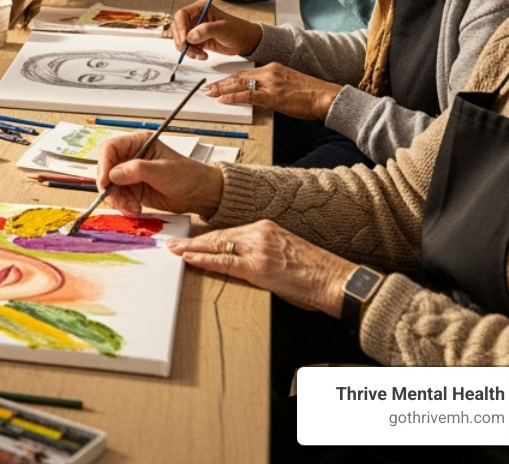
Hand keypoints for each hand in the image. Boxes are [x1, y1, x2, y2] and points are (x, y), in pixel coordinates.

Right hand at [94, 130, 223, 217]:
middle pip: (106, 169)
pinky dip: (123, 205)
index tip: (105, 181)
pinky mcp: (133, 190)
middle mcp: (131, 157)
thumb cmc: (187, 176)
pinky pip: (119, 197)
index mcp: (138, 143)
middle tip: (118, 200)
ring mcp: (130, 175)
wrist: (199, 195)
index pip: (110, 148)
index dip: (104, 164)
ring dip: (118, 199)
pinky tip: (134, 210)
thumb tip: (113, 174)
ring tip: (132, 208)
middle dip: (110, 186)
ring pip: (110, 186)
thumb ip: (137, 170)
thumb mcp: (163, 171)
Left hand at [165, 220, 355, 316]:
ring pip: (217, 245)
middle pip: (218, 235)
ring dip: (192, 248)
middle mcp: (260, 233)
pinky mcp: (258, 267)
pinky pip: (224, 262)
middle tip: (172, 242)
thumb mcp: (286, 253)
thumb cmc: (316, 272)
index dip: (206, 237)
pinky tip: (188, 259)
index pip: (228, 232)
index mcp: (266, 228)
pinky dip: (203, 260)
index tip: (191, 239)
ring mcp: (258, 249)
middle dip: (193, 240)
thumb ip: (263, 253)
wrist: (336, 280)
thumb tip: (243, 262)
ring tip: (173, 250)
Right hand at [171, 0, 261, 58]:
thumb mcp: (223, 28)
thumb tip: (190, 37)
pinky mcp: (196, 40)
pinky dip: (191, 53)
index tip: (184, 39)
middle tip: (189, 49)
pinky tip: (202, 55)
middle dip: (182, 41)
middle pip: (178, 28)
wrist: (245, 42)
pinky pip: (187, 47)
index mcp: (200, 9)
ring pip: (180, 39)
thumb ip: (206, 30)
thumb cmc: (237, 30)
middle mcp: (195, 18)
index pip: (181, 15)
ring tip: (200, 54)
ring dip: (187, 49)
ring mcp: (195, 29)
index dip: (180, 27)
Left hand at [203, 64, 340, 120]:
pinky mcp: (273, 95)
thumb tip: (257, 95)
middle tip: (208, 87)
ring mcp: (271, 83)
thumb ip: (271, 87)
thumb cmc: (310, 94)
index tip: (220, 82)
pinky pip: (248, 95)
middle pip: (239, 76)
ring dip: (222, 89)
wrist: (326, 97)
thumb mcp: (288, 85)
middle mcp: (270, 72)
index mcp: (273, 68)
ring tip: (210, 93)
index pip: (246, 72)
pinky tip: (223, 99)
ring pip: (240, 84)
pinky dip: (233, 97)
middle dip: (222, 82)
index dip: (230, 78)